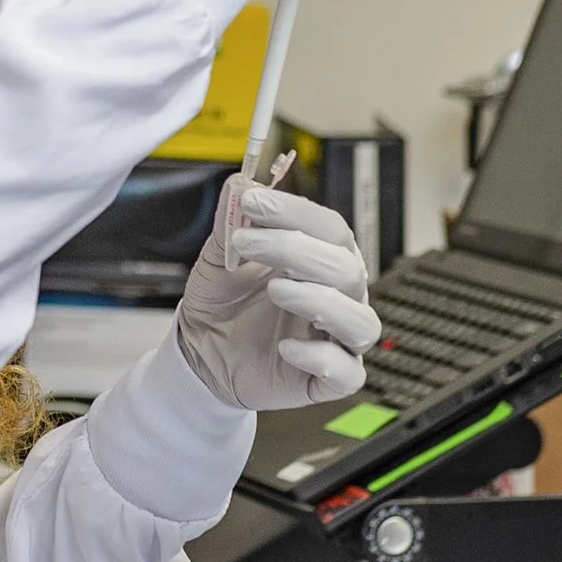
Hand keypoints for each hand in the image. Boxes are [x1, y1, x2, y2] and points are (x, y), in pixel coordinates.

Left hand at [176, 177, 382, 409]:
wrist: (200, 350)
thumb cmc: (222, 299)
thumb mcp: (219, 256)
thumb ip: (231, 221)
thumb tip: (240, 182)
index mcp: (321, 258)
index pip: (329, 228)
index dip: (295, 212)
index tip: (254, 202)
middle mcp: (338, 296)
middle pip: (346, 269)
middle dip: (296, 250)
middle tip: (246, 244)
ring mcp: (336, 338)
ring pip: (360, 321)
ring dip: (320, 300)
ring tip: (275, 290)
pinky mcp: (326, 379)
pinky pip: (347, 373)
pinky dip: (321, 358)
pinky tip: (286, 346)